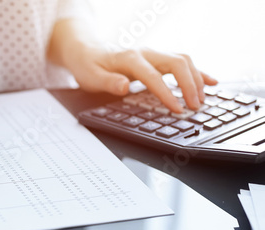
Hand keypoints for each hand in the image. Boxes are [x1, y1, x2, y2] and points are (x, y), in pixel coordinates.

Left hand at [65, 44, 217, 112]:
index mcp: (129, 58)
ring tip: (201, 101)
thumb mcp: (91, 77)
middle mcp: (145, 52)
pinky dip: (198, 72)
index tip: (177, 109)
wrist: (87, 51)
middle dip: (189, 85)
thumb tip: (124, 86)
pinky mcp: (158, 59)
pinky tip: (211, 82)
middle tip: (194, 106)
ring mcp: (153, 54)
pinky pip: (183, 62)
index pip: (153, 76)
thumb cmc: (89, 66)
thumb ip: (108, 82)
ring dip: (196, 79)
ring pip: (183, 61)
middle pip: (176, 63)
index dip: (167, 93)